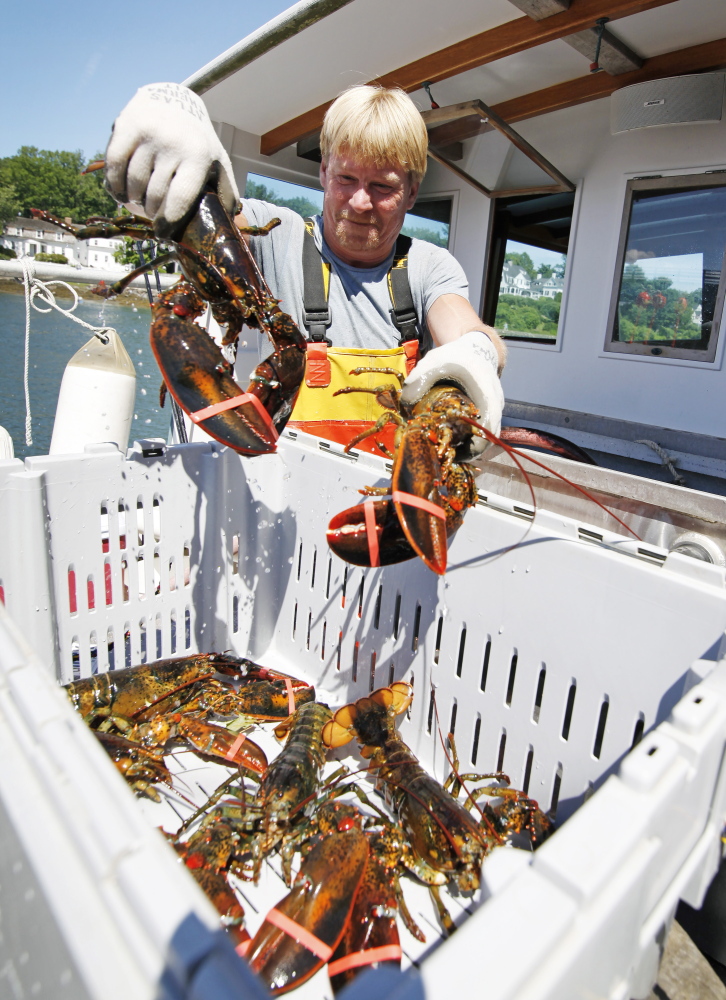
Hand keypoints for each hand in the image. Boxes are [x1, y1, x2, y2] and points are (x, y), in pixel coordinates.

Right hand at [104, 83, 239, 236]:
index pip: (179, 199)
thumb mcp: (218, 162)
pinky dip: (114, 184)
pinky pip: (114, 166)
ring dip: (133, 200)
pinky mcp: (126, 126)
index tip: (162, 233)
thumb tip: (230, 224)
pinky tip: (119, 192)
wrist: (174, 99)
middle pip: (154, 195)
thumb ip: (226, 192)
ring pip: (133, 183)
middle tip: (152, 214)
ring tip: (138, 201)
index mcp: (198, 156)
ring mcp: (148, 134)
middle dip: (151, 211)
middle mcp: (173, 143)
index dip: (168, 222)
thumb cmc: (197, 141)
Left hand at [400, 331, 503, 457]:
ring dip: (464, 442)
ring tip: (441, 443)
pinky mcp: (488, 410)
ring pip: (482, 436)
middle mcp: (495, 407)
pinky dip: (465, 434)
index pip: (486, 436)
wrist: (475, 345)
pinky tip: (447, 432)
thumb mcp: (434, 362)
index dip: (469, 450)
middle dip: (463, 449)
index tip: (448, 452)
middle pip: (484, 440)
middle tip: (440, 450)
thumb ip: (419, 381)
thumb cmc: (457, 354)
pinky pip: (479, 429)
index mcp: (487, 399)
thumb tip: (405, 405)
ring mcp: (494, 410)